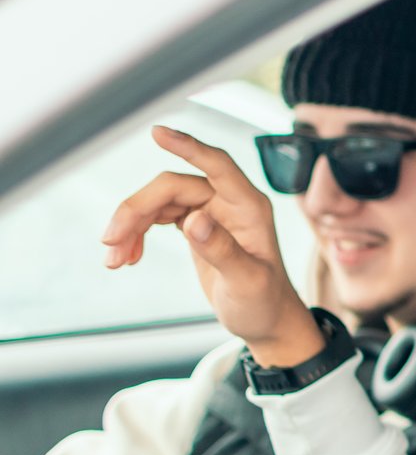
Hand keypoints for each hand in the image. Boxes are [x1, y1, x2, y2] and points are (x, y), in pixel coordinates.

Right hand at [101, 126, 323, 366]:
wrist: (267, 321)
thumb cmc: (264, 302)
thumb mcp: (247, 282)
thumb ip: (223, 251)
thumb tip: (194, 220)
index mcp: (250, 207)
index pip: (217, 165)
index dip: (188, 146)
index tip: (157, 132)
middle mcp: (230, 203)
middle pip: (172, 188)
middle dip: (136, 210)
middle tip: (109, 242)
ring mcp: (211, 212)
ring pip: (159, 203)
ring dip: (130, 226)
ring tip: (113, 260)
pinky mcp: (196, 225)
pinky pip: (157, 218)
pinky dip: (137, 235)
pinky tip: (126, 258)